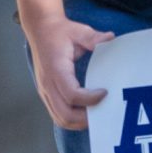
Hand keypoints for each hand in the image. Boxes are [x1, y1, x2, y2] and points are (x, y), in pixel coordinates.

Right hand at [26, 12, 114, 131]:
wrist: (40, 30)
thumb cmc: (59, 32)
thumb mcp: (78, 31)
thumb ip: (94, 38)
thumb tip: (111, 39)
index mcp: (55, 69)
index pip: (72, 94)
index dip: (90, 99)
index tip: (105, 92)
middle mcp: (48, 84)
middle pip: (65, 114)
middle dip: (86, 118)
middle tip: (103, 111)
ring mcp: (45, 91)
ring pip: (59, 118)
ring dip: (78, 122)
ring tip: (95, 115)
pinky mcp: (46, 93)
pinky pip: (57, 114)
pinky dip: (71, 119)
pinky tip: (85, 112)